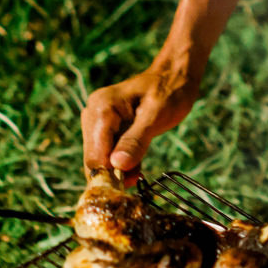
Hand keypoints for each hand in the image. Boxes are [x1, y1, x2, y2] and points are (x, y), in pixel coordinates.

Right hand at [81, 50, 200, 179]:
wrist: (174, 77)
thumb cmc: (169, 92)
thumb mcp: (155, 116)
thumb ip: (136, 141)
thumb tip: (117, 166)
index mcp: (102, 108)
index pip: (95, 153)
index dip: (106, 176)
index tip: (124, 190)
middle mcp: (93, 113)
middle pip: (94, 157)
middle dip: (112, 174)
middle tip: (135, 183)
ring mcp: (97, 120)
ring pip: (100, 157)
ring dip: (117, 171)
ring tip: (138, 177)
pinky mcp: (106, 128)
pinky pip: (108, 152)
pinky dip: (121, 164)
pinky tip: (136, 170)